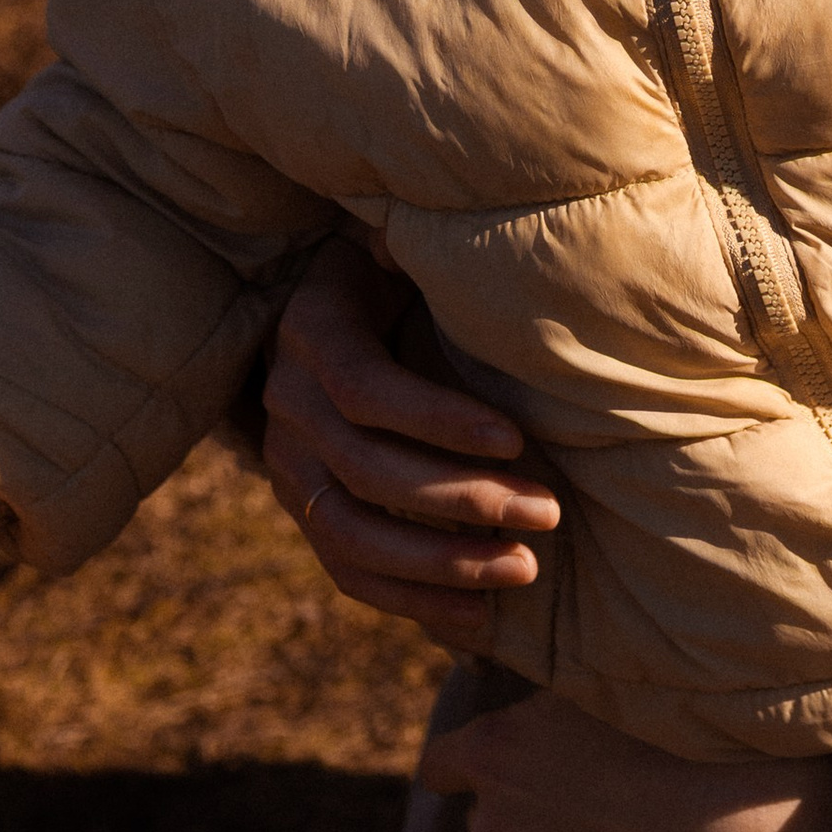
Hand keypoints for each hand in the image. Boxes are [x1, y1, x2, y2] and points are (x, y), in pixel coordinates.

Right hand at [262, 235, 559, 648]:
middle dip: (462, 498)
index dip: (437, 418)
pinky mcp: (306, 510)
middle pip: (367, 469)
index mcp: (311, 328)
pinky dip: (411, 599)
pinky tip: (479, 619)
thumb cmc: (392, 268)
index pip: (365, 387)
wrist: (329, 306)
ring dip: (440, 562)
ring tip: (522, 570)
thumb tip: (456, 212)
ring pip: (352, 534)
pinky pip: (348, 571)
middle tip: (547, 515)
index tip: (516, 438)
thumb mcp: (398, 239)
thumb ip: (419, 238)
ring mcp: (287, 465)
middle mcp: (285, 401)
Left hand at [416, 690, 831, 831]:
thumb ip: (539, 707)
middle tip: (583, 788)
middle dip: (522, 807)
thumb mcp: (591, 692)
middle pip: (487, 818)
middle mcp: (491, 828)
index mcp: (490, 757)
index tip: (487, 761)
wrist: (720, 824)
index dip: (460, 762)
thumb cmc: (661, 740)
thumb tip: (524, 707)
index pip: (438, 765)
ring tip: (618, 825)